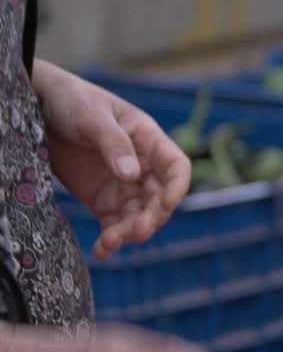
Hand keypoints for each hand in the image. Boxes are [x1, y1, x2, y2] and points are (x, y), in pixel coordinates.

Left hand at [35, 61, 190, 259]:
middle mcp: (142, 167)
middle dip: (150, 219)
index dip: (177, 188)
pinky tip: (101, 251)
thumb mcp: (92, 116)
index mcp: (149, 141)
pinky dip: (109, 240)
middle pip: (159, 200)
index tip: (165, 204)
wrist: (36, 107)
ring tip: (109, 243)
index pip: (176, 168)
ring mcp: (123, 186)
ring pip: (137, 217)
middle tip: (134, 231)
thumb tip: (132, 174)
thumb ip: (114, 144)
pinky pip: (113, 225)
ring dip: (128, 234)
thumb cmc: (72, 100)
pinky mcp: (102, 200)